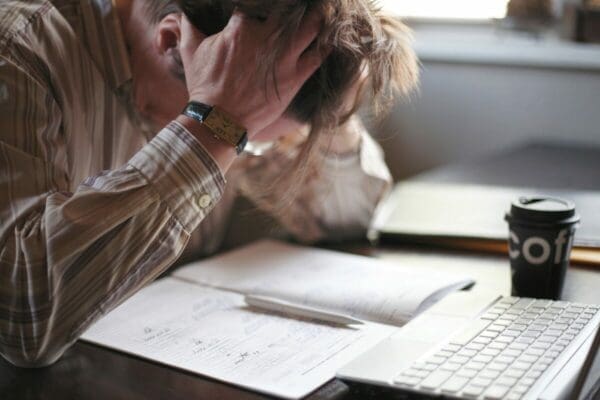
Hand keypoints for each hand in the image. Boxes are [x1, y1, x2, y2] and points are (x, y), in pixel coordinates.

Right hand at [179, 10, 323, 136]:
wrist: (219, 121)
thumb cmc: (204, 87)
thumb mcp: (191, 51)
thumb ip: (188, 26)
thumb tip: (185, 12)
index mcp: (241, 27)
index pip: (260, 3)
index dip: (266, 3)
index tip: (269, 7)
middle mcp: (266, 38)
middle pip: (292, 10)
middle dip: (296, 7)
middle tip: (300, 7)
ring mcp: (284, 58)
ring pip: (312, 27)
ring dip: (316, 20)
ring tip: (318, 17)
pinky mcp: (295, 78)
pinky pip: (319, 56)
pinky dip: (325, 46)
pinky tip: (327, 42)